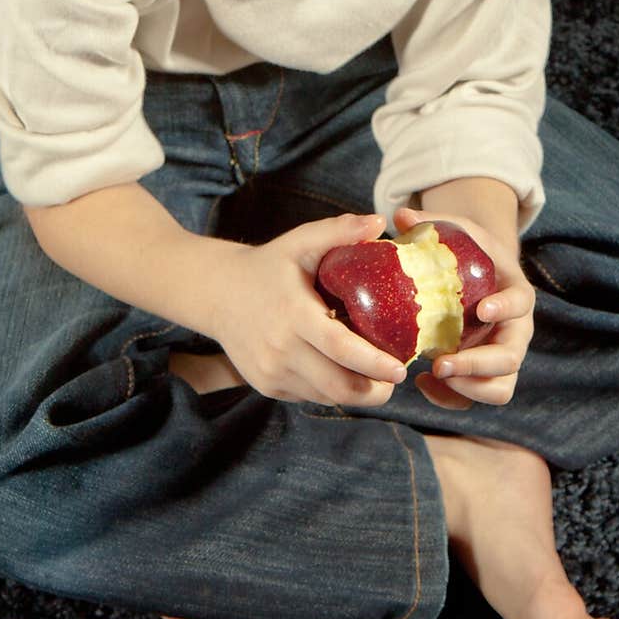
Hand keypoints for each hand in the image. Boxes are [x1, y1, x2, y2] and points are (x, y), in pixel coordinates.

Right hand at [207, 212, 409, 406]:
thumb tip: (378, 222)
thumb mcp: (299, 242)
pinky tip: (341, 371)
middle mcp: (280, 349)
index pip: (340, 348)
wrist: (216, 293)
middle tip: (395, 379)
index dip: (374, 363)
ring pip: (326, 396)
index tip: (402, 368)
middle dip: (374, 391)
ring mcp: (271, 371)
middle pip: (338, 386)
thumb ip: (338, 231)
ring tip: (375, 378)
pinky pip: (309, 396)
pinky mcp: (267, 385)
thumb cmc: (266, 266)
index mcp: (293, 313)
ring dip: (355, 392)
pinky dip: (331, 389)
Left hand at [392, 205, 534, 411]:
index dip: (505, 307)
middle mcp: (514, 332)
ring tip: (433, 374)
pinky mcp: (482, 376)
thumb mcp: (457, 233)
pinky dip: (449, 397)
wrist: (478, 279)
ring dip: (467, 387)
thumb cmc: (469, 254)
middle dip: (477, 365)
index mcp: (515, 294)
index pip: (521, 303)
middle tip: (442, 362)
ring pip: (499, 389)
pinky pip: (472, 399)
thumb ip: (433, 224)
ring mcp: (500, 358)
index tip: (482, 309)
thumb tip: (399, 214)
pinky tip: (423, 381)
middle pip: (510, 359)